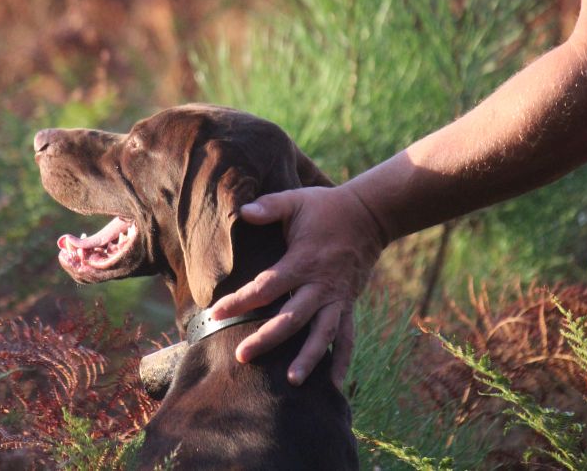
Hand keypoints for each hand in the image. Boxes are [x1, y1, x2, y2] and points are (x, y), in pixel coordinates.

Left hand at [209, 183, 385, 387]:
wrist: (370, 215)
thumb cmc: (325, 207)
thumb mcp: (296, 201)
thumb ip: (268, 207)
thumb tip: (242, 211)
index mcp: (302, 261)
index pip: (266, 287)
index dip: (241, 300)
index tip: (216, 313)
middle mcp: (320, 285)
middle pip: (291, 318)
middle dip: (267, 339)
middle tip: (241, 356)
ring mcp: (337, 298)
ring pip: (322, 334)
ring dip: (309, 359)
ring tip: (292, 383)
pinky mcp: (348, 304)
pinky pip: (346, 337)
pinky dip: (341, 360)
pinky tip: (334, 386)